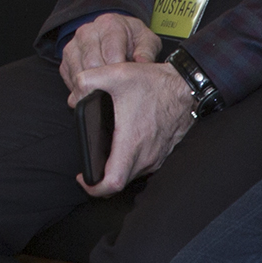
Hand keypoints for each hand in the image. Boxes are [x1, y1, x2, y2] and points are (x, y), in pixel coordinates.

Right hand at [60, 12, 159, 99]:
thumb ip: (146, 52)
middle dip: (107, 82)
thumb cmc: (132, 39)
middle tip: (119, 92)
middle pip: (92, 65)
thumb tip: (142, 63)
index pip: (110, 53)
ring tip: (108, 93)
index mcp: (109, 25)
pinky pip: (71, 81)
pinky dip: (82, 90)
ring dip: (94, 87)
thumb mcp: (147, 41)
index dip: (120, 73)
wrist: (118, 34)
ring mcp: (73, 46)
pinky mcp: (65, 60)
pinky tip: (96, 89)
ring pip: (79, 74)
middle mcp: (87, 32)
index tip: (127, 84)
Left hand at [76, 60, 194, 195]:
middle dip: (100, 179)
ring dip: (116, 170)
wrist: (187, 87)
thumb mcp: (117, 74)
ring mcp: (156, 157)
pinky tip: (122, 146)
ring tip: (103, 156)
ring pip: (131, 175)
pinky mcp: (162, 153)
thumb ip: (88, 81)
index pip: (112, 183)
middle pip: (119, 183)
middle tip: (89, 167)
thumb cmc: (155, 84)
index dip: (94, 188)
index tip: (82, 178)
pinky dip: (129, 162)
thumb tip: (74, 96)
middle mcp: (146, 156)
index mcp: (132, 143)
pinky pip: (142, 166)